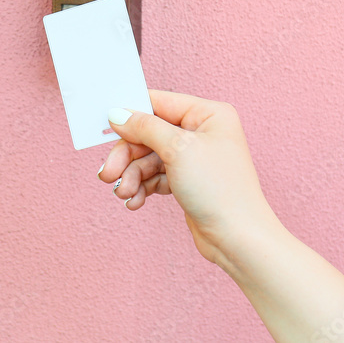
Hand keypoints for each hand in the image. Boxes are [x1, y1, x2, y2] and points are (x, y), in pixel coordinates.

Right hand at [97, 90, 281, 269]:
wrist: (238, 239)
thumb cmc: (219, 189)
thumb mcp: (177, 149)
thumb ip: (145, 127)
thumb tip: (118, 113)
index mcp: (208, 114)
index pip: (159, 103)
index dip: (131, 115)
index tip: (106, 127)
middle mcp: (201, 132)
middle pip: (149, 133)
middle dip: (127, 155)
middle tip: (108, 173)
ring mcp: (193, 158)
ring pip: (148, 158)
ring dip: (131, 175)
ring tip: (124, 193)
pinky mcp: (187, 181)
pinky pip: (154, 176)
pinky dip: (142, 187)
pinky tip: (135, 201)